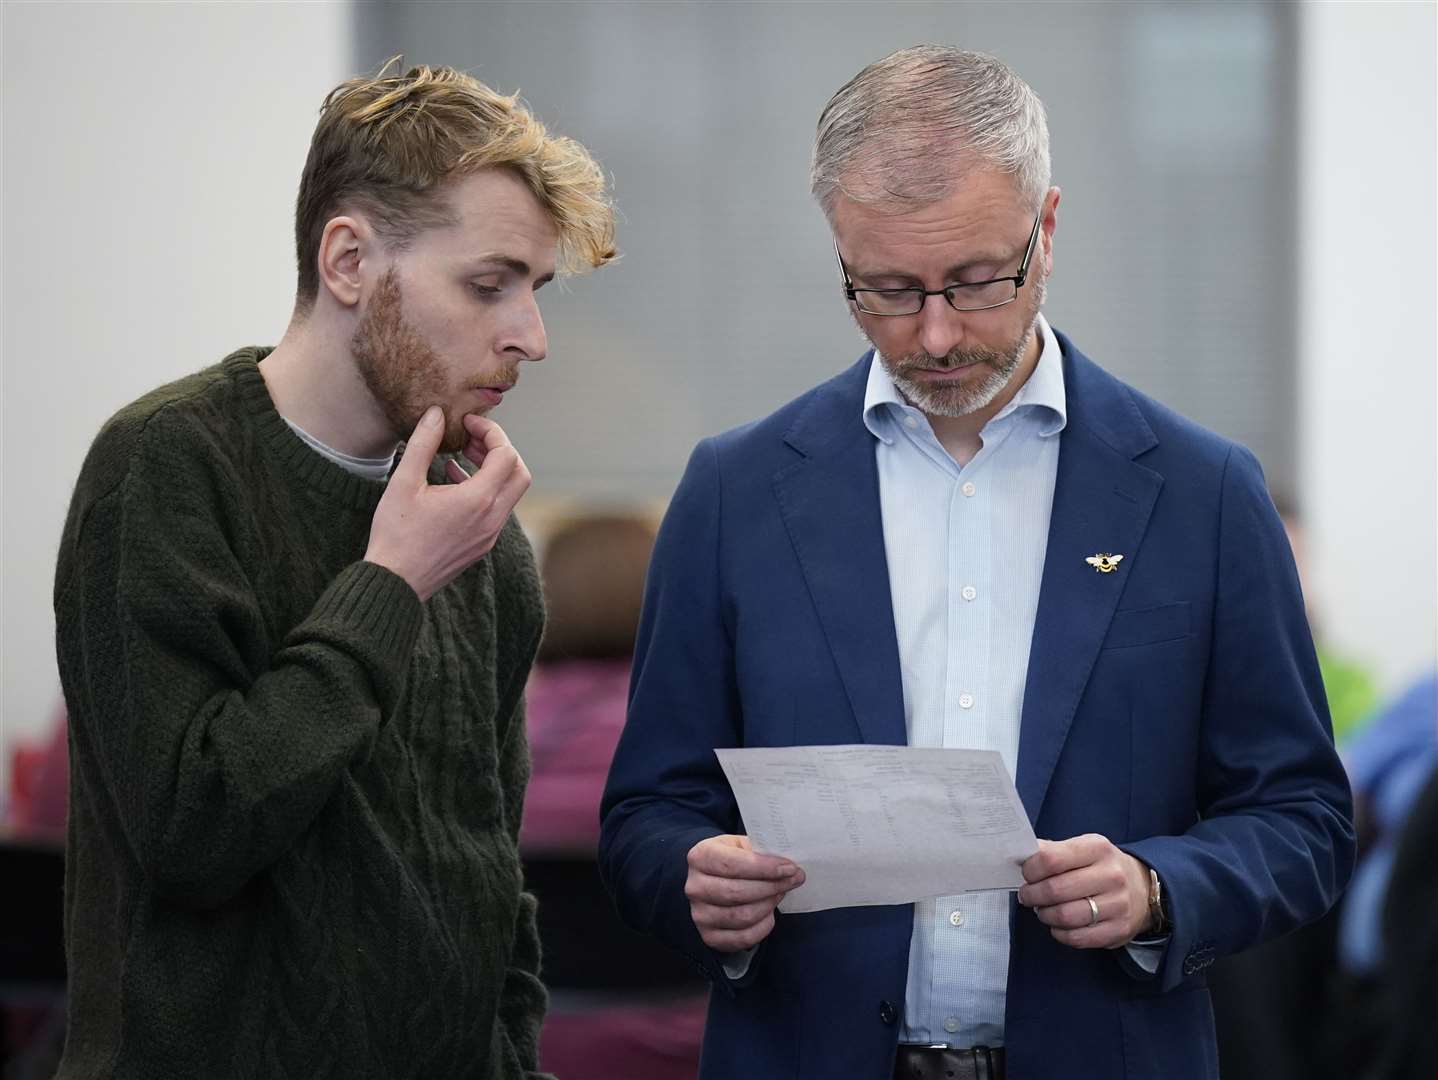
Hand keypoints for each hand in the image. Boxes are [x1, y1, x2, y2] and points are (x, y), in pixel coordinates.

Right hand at [365, 407, 530, 601]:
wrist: (395, 582)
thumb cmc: (396, 534)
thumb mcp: (404, 483)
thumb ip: (422, 443)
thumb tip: (436, 414)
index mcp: (478, 501)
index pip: (506, 455)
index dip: (491, 432)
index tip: (468, 424)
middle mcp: (492, 519)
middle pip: (519, 473)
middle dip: (500, 450)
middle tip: (472, 439)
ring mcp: (489, 534)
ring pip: (509, 493)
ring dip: (493, 470)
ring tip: (461, 454)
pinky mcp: (482, 545)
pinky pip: (496, 510)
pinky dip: (485, 489)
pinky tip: (453, 480)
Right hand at [685, 835, 804, 952]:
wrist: (713, 879)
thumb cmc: (733, 859)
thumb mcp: (742, 845)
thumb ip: (762, 852)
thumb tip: (791, 867)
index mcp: (700, 857)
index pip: (732, 865)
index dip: (764, 868)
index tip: (789, 868)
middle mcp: (694, 887)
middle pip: (737, 892)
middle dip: (772, 887)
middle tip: (793, 880)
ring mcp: (700, 914)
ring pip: (742, 916)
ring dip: (769, 905)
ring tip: (780, 894)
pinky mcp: (710, 936)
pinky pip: (743, 938)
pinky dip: (763, 927)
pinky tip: (770, 914)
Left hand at [1017, 834, 1153, 948]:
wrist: (1142, 887)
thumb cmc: (1100, 866)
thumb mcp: (1082, 848)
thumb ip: (1051, 850)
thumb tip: (1020, 854)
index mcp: (1097, 848)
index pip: (1051, 859)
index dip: (1030, 870)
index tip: (1026, 874)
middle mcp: (1111, 875)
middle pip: (1055, 890)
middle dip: (1032, 895)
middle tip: (1027, 896)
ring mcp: (1118, 904)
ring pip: (1065, 916)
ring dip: (1044, 915)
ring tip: (1042, 910)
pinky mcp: (1119, 929)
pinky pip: (1077, 938)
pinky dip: (1060, 933)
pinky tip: (1058, 925)